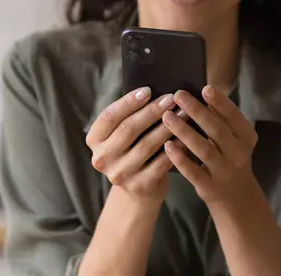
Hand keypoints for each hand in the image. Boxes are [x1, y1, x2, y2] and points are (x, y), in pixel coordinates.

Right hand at [85, 86, 181, 203]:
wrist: (138, 189)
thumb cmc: (133, 150)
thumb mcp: (122, 134)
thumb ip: (130, 116)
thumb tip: (154, 91)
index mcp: (94, 139)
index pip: (109, 116)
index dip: (128, 102)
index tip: (148, 90)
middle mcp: (102, 158)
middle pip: (128, 129)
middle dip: (152, 111)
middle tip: (171, 98)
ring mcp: (119, 174)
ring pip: (146, 145)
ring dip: (167, 127)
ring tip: (183, 113)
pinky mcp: (139, 186)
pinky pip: (160, 163)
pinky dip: (175, 148)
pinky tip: (186, 137)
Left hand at [162, 85, 258, 203]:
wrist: (236, 195)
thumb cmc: (229, 156)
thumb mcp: (233, 137)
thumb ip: (219, 118)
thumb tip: (199, 91)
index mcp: (246, 136)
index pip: (234, 116)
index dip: (221, 102)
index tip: (205, 88)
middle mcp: (238, 153)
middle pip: (217, 130)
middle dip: (197, 111)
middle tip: (178, 95)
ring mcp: (224, 171)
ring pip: (204, 149)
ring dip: (184, 132)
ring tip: (167, 116)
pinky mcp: (210, 186)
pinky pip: (193, 172)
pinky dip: (180, 159)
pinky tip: (167, 145)